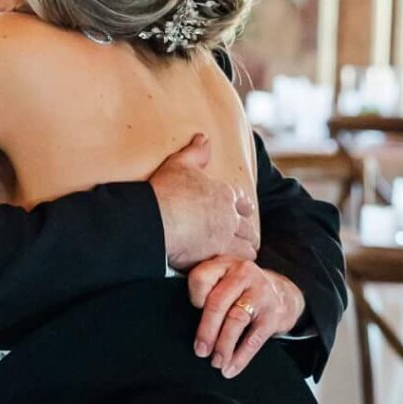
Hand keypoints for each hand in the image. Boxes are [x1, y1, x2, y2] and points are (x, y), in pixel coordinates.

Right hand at [150, 134, 260, 271]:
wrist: (153, 219)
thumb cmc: (164, 192)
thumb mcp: (179, 165)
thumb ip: (195, 152)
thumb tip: (204, 137)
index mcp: (224, 193)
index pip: (244, 202)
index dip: (243, 210)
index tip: (240, 215)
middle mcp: (230, 214)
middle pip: (249, 227)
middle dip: (247, 234)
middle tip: (242, 241)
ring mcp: (227, 235)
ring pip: (249, 246)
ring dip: (244, 250)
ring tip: (238, 256)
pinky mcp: (219, 253)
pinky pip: (238, 261)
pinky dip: (235, 263)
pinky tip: (229, 266)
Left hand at [187, 257, 306, 377]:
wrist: (285, 293)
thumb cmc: (243, 291)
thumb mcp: (225, 280)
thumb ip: (207, 290)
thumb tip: (182, 323)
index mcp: (225, 264)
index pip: (201, 278)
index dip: (194, 298)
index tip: (191, 314)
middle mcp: (243, 274)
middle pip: (218, 303)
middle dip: (206, 330)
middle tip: (200, 351)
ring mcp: (261, 292)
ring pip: (236, 320)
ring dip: (223, 346)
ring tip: (216, 363)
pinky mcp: (274, 314)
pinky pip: (254, 338)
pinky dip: (241, 357)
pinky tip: (231, 368)